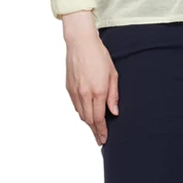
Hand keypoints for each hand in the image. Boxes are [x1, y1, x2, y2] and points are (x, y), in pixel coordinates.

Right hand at [61, 14, 118, 144]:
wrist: (80, 43)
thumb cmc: (99, 55)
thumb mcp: (112, 74)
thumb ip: (113, 95)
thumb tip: (114, 112)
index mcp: (98, 91)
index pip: (99, 118)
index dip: (101, 131)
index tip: (104, 139)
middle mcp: (84, 94)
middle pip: (89, 120)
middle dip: (95, 131)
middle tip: (100, 139)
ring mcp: (75, 91)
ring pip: (81, 114)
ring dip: (88, 123)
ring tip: (94, 129)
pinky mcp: (68, 87)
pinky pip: (75, 106)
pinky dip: (81, 112)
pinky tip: (86, 114)